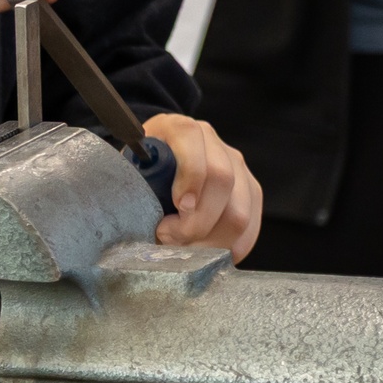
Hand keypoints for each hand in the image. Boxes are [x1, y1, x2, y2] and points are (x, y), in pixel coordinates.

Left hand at [144, 112, 263, 258]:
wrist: (160, 175)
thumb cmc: (141, 178)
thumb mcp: (131, 175)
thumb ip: (137, 187)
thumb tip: (144, 220)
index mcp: (179, 130)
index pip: (192, 139)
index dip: (190, 175)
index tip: (176, 207)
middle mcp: (214, 144)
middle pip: (222, 180)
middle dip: (196, 222)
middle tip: (169, 238)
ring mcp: (238, 168)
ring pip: (239, 213)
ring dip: (210, 242)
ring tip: (184, 250)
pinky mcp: (251, 193)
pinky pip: (250, 230)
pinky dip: (228, 249)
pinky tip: (205, 253)